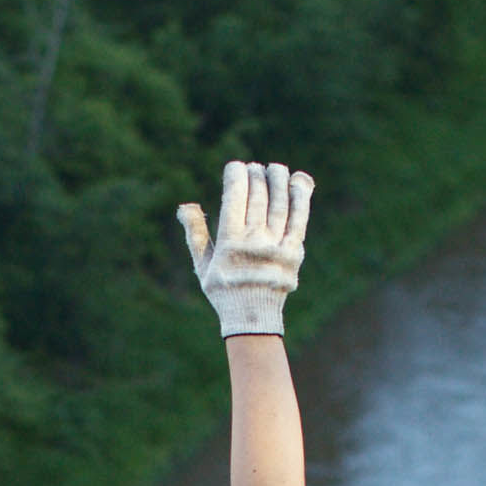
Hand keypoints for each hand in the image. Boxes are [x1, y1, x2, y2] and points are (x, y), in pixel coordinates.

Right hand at [177, 160, 312, 337]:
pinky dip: (300, 197)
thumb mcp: (203, 265)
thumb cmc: (224, 290)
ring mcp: (276, 247)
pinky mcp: (294, 252)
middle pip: (258, 197)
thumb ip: (195, 234)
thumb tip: (185, 205)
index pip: (235, 197)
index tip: (236, 166)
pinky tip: (298, 181)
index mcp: (230, 243)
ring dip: (278, 180)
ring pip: (279, 203)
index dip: (236, 175)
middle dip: (256, 176)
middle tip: (255, 168)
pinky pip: (300, 219)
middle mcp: (254, 242)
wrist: (253, 319)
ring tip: (275, 168)